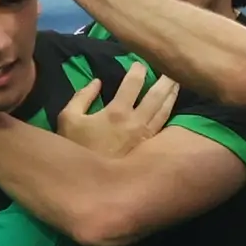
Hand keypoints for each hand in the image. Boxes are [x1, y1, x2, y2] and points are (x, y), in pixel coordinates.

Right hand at [53, 61, 174, 157]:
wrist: (88, 182)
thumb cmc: (76, 148)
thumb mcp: (68, 118)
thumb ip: (82, 96)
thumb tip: (97, 82)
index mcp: (117, 112)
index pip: (134, 83)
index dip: (138, 69)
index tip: (140, 63)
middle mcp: (136, 122)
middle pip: (157, 94)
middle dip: (165, 78)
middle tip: (171, 67)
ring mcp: (145, 136)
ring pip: (165, 109)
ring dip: (172, 93)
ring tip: (177, 80)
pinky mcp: (148, 147)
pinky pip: (164, 125)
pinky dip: (170, 111)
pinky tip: (172, 105)